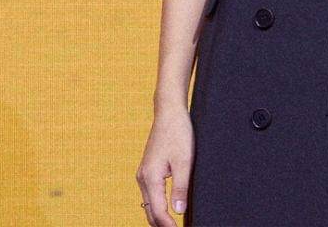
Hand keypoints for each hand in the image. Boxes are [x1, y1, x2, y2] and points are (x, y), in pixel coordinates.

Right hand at [136, 106, 194, 224]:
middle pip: (150, 212)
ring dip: (159, 217)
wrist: (169, 111)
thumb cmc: (178, 132)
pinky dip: (157, 205)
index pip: (158, 212)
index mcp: (150, 177)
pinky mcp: (148, 169)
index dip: (168, 226)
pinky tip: (167, 209)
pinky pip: (150, 194)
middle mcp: (143, 178)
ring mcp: (143, 173)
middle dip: (162, 225)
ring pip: (149, 204)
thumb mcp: (184, 160)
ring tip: (173, 225)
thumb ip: (181, 187)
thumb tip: (179, 211)